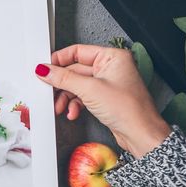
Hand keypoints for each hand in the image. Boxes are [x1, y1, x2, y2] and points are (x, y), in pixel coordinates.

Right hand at [35, 44, 170, 157]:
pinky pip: (82, 96)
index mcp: (112, 57)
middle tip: (48, 89)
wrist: (141, 135)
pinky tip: (72, 112)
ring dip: (66, 97)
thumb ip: (64, 78)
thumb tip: (45, 70)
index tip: (45, 68)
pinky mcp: (104, 98)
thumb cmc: (128, 109)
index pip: (78, 51)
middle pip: (75, 70)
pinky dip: (75, 104)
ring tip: (60, 106)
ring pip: (77, 85)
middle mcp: (110, 68)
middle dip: (61, 84)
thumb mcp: (89, 90)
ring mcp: (107, 83)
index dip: (59, 60)